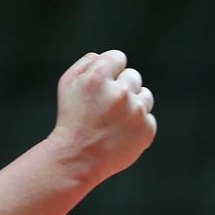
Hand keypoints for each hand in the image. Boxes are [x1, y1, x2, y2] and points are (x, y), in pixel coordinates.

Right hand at [50, 48, 156, 182]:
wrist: (77, 158)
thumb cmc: (71, 118)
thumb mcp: (67, 85)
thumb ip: (86, 63)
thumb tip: (105, 56)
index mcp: (97, 77)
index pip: (118, 57)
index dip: (109, 70)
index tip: (101, 85)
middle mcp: (119, 92)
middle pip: (133, 75)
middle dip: (120, 87)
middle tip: (104, 106)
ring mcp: (135, 112)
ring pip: (144, 96)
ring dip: (132, 104)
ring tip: (113, 120)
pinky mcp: (147, 130)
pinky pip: (148, 118)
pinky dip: (136, 125)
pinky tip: (119, 133)